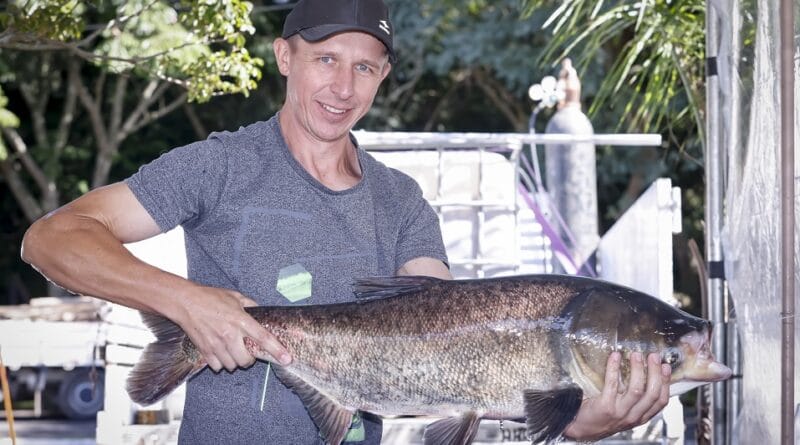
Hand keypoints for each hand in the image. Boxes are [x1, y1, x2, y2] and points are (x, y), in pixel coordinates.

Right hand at [175, 286, 291, 371]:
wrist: (186, 302)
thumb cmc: (210, 297)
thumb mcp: (235, 296)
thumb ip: (251, 305)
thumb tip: (261, 312)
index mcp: (241, 320)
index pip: (263, 338)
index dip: (277, 350)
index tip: (287, 359)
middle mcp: (230, 335)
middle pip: (247, 360)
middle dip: (249, 359)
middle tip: (246, 350)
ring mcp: (216, 344)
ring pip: (232, 365)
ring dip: (234, 361)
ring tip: (231, 349)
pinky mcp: (205, 350)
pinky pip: (217, 366)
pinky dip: (220, 363)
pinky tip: (219, 352)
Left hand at [562, 351, 670, 440]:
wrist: (580, 428)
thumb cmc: (601, 417)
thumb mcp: (624, 412)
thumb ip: (634, 400)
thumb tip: (643, 374)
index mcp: (640, 417)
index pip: (661, 401)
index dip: (666, 383)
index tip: (665, 367)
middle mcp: (632, 416)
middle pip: (652, 394)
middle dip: (655, 373)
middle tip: (654, 356)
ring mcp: (619, 412)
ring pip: (636, 390)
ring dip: (638, 369)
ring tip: (636, 355)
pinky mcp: (605, 407)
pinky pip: (612, 384)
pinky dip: (614, 368)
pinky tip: (615, 357)